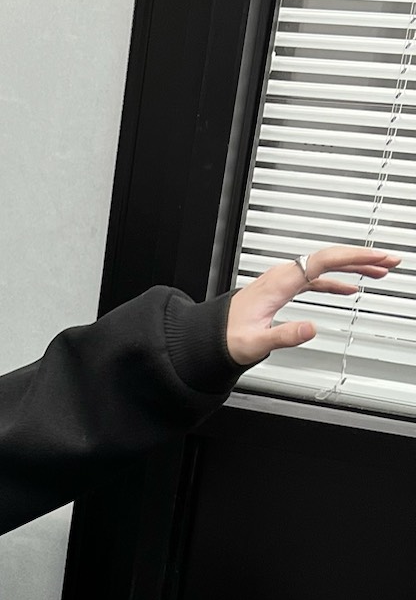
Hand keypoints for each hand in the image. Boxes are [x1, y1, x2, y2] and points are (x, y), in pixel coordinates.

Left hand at [225, 246, 401, 366]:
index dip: (356, 257)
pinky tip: (350, 287)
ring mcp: (283, 280)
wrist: (207, 337)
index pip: (325, 259)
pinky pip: (316, 278)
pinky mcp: (283, 289)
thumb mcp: (256, 342)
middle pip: (330, 257)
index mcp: (280, 282)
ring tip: (380, 271)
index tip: (380, 258)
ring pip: (325, 266)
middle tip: (391, 261)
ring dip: (353, 267)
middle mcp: (283, 276)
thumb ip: (284, 335)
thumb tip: (312, 329)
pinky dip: (336, 279)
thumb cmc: (226, 338)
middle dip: (363, 257)